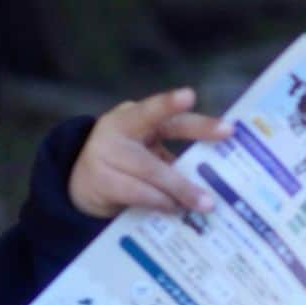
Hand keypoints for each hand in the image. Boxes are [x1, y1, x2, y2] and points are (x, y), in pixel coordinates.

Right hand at [68, 87, 231, 218]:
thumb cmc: (126, 165)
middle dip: (196, 137)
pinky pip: (137, 192)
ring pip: (151, 170)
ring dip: (181, 189)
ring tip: (204, 203)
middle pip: (156, 135)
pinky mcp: (100, 180)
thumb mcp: (146, 151)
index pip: (156, 109)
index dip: (172, 104)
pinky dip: (159, 201)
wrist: (82, 185)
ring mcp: (104, 153)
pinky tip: (174, 209)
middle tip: (224, 147)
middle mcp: (117, 127)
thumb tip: (216, 175)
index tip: (190, 95)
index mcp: (133, 116)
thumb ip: (173, 156)